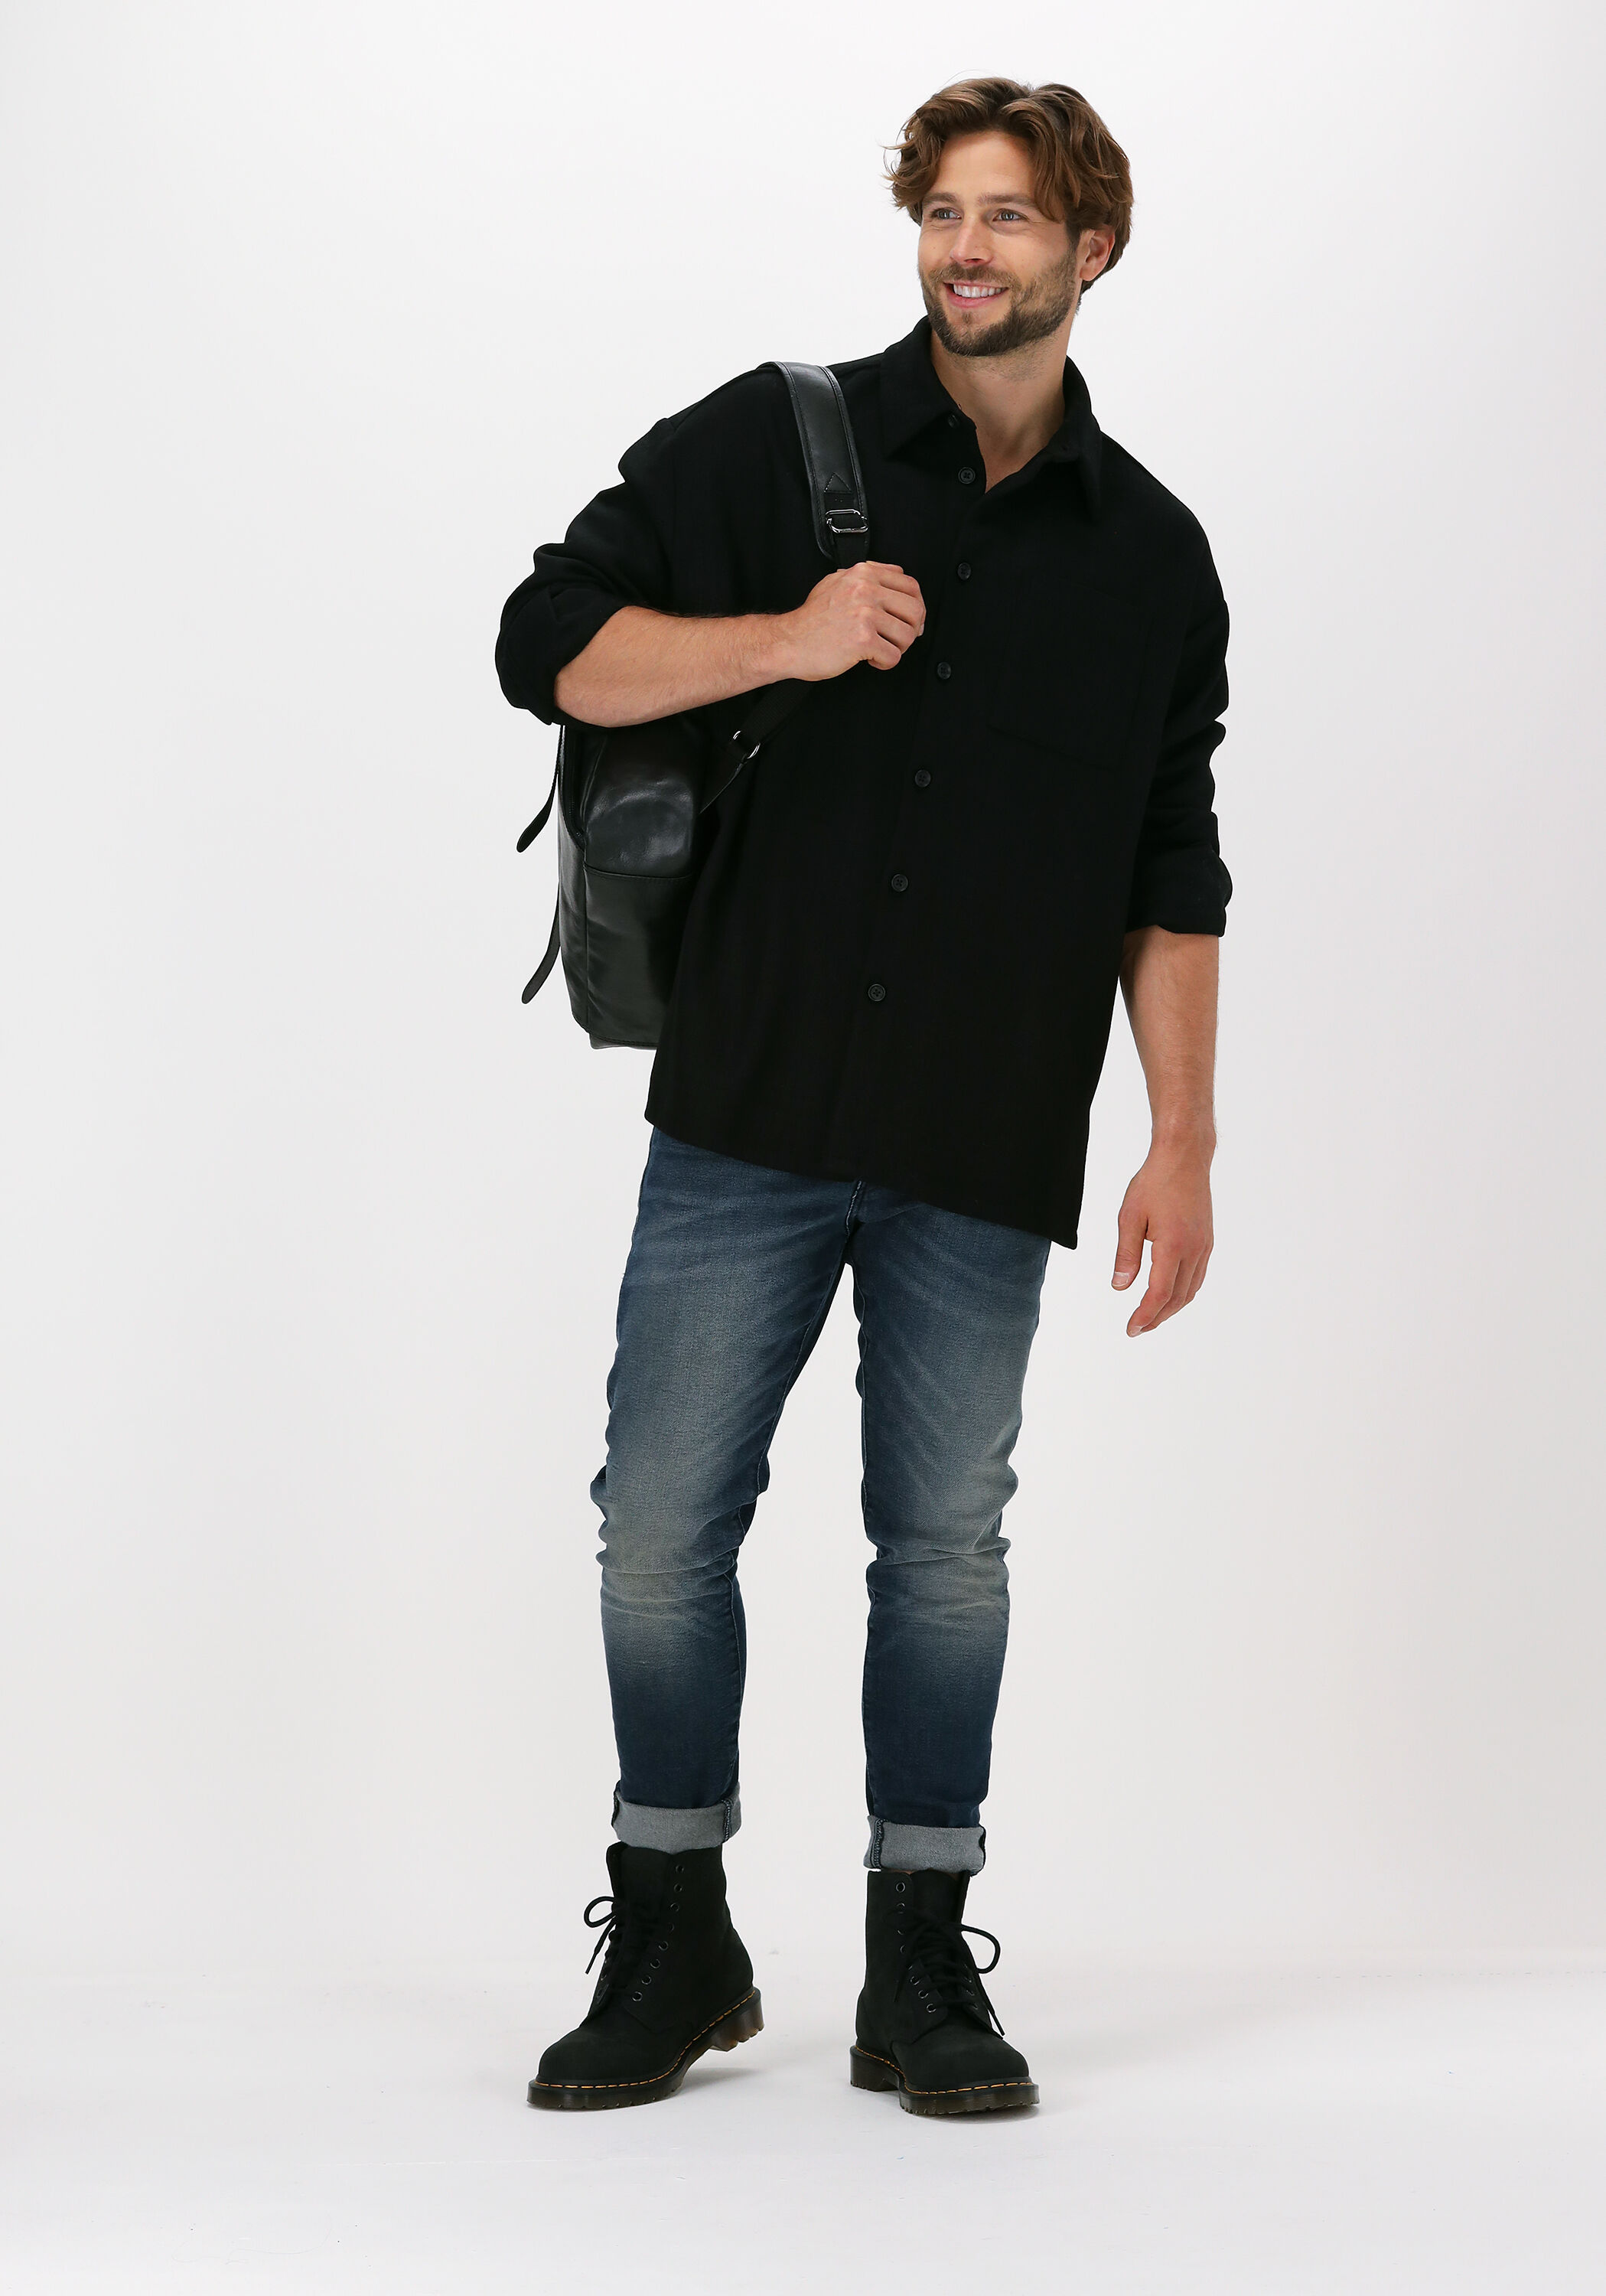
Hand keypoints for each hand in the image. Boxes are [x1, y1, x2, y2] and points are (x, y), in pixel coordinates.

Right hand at [772, 562, 925, 678]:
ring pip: (908, 635)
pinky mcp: (863, 639)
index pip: (910, 585)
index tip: (908, 620)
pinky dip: (884, 663)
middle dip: (911, 629)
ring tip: (880, 649)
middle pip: (915, 610)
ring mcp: (865, 614)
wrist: (788, 642)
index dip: (915, 606)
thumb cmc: (812, 619)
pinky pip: (893, 656)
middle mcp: (866, 589)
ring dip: (897, 648)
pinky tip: (869, 659)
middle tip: (897, 639)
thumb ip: (867, 577)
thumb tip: (898, 583)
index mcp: (863, 574)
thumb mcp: (837, 582)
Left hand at [1112, 1139, 1213, 1335]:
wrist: (1184, 1158)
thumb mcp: (1130, 1217)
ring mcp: (1204, 1246)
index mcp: (1173, 1245)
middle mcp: (1194, 1250)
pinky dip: (1183, 1292)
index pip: (1159, 1293)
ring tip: (1151, 1317)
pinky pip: (1197, 1276)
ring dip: (1171, 1308)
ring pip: (1190, 1290)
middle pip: (1177, 1298)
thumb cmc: (1154, 1182)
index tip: (1131, 1329)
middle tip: (1137, 1328)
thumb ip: (1126, 1254)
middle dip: (1157, 1317)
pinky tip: (1169, 1294)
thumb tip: (1120, 1286)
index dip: (1144, 1315)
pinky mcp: (1207, 1241)